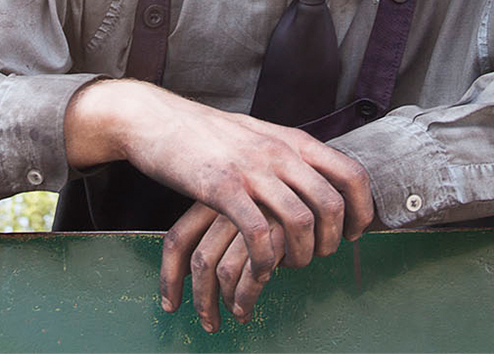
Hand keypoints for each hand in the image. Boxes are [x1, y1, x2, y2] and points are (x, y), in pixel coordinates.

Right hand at [64, 81, 373, 329]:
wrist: (157, 119)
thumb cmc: (207, 133)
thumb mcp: (259, 134)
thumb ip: (289, 154)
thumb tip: (319, 179)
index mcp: (293, 140)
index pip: (351, 173)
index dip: (361, 210)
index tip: (352, 233)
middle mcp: (279, 152)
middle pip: (332, 204)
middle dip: (331, 242)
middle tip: (317, 256)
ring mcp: (251, 170)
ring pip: (300, 222)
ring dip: (301, 256)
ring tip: (288, 266)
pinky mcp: (221, 189)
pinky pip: (258, 234)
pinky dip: (266, 261)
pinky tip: (260, 270)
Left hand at [162, 204, 289, 331]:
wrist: (324, 171)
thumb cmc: (284, 195)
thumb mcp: (249, 205)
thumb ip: (227, 228)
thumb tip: (204, 273)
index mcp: (214, 197)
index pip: (178, 239)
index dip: (169, 275)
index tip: (170, 303)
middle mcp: (229, 205)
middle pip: (200, 260)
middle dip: (201, 300)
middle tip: (208, 322)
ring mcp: (252, 216)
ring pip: (223, 270)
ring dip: (226, 302)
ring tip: (235, 315)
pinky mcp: (277, 229)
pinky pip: (254, 274)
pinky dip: (248, 296)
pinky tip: (250, 306)